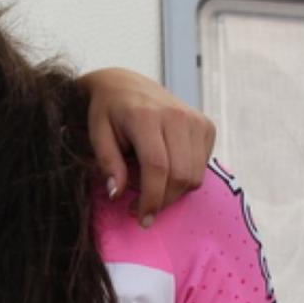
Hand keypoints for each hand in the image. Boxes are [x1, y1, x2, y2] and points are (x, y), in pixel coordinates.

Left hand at [82, 67, 215, 225]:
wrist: (126, 84)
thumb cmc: (107, 112)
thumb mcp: (97, 134)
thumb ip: (108, 164)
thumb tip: (116, 194)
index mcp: (146, 117)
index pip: (157, 167)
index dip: (151, 198)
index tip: (142, 218)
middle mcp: (177, 117)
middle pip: (181, 175)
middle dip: (163, 201)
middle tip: (142, 210)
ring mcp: (196, 120)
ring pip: (195, 174)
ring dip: (174, 192)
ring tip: (149, 186)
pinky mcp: (206, 126)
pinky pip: (202, 166)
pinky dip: (184, 176)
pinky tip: (164, 169)